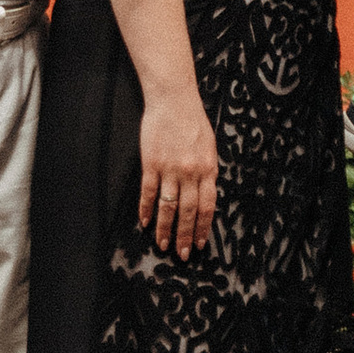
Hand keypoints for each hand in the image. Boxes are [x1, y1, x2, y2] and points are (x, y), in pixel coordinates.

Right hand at [139, 88, 218, 257]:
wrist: (173, 98)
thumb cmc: (192, 120)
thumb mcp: (209, 146)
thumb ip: (207, 171)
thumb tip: (206, 195)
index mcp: (208, 168)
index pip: (207, 206)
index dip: (202, 227)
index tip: (199, 243)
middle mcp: (191, 172)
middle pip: (188, 212)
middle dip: (185, 236)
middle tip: (181, 254)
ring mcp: (170, 168)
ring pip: (168, 207)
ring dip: (165, 228)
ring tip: (163, 244)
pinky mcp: (151, 163)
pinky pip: (149, 192)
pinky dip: (146, 209)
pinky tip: (144, 221)